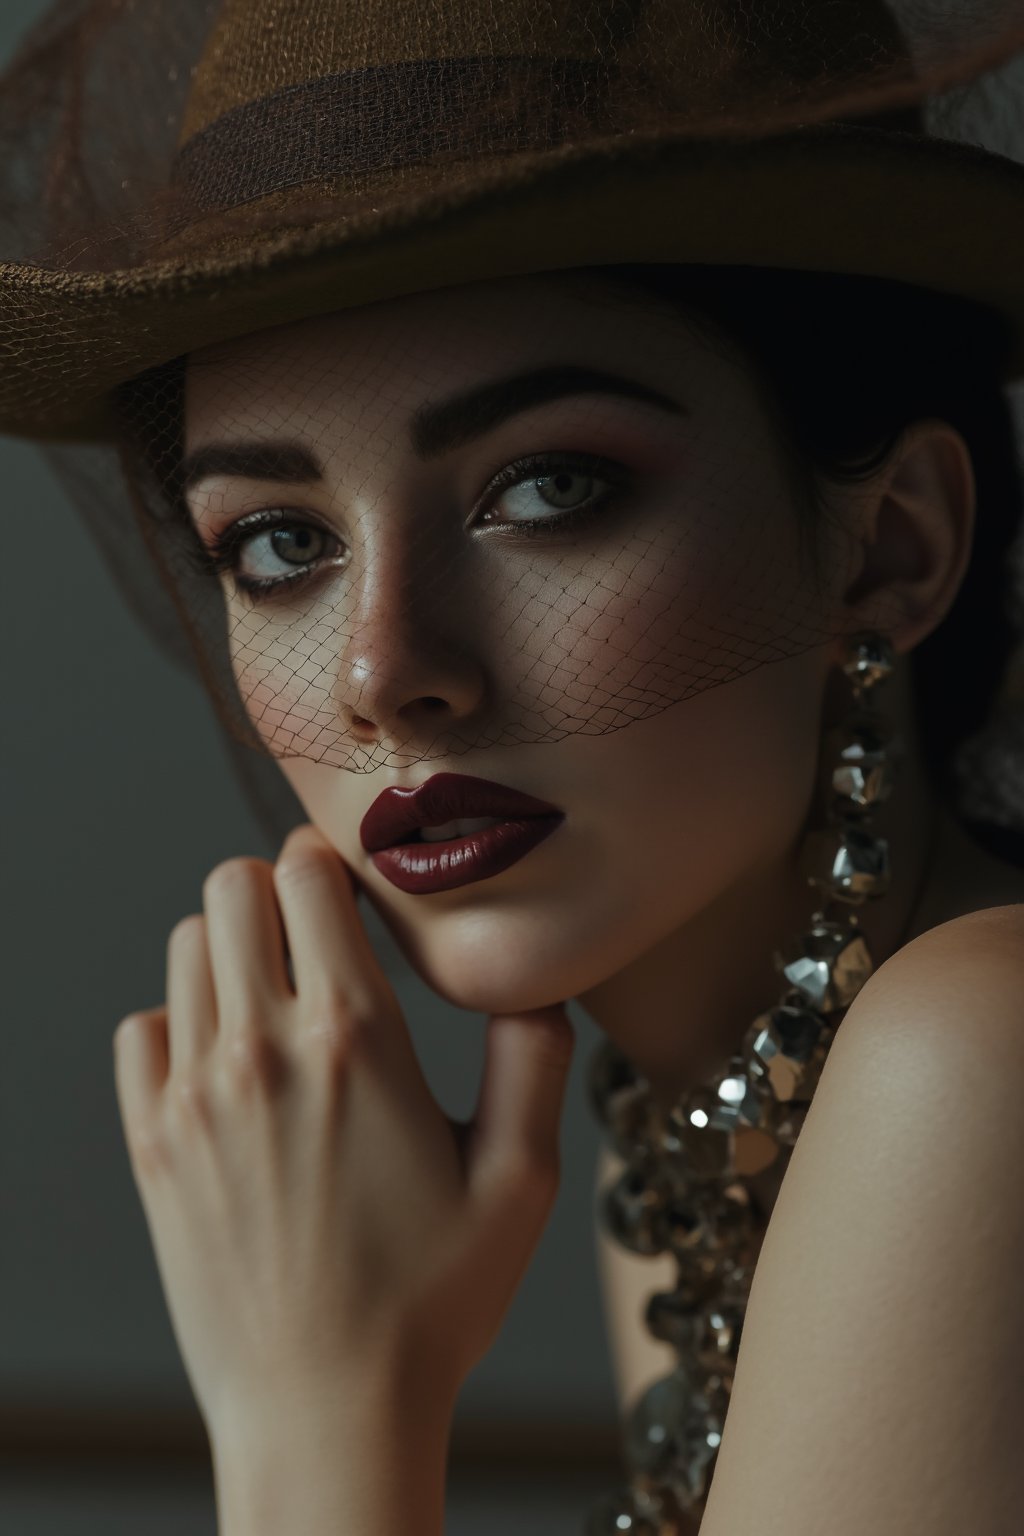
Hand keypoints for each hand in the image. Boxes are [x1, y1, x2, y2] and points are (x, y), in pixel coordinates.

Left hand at [112, 822, 574, 1444]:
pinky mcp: (153, 1144)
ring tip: (280, 999)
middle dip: (277, 890)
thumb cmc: (432, 1303)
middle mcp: (260, 1050)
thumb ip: (534, 1057)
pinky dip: (179, 1020)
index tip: (358, 896)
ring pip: (185, 948)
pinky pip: (141, 1029)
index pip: (305, 874)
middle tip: (319, 936)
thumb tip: (529, 980)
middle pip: (230, 887)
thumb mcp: (521, 1181)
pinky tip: (229, 1061)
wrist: (326, 1411)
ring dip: (232, 950)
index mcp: (353, 1039)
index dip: (333, 865)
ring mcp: (194, 1095)